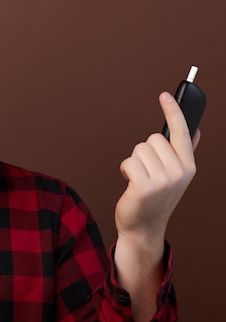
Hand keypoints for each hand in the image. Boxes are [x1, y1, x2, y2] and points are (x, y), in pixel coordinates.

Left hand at [115, 92, 199, 243]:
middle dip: (144, 152)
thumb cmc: (155, 198)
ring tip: (139, 180)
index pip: (181, 132)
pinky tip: (131, 184)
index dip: (173, 111)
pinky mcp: (145, 186)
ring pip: (139, 149)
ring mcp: (164, 180)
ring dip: (134, 162)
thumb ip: (184, 152)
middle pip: (153, 139)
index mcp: (189, 166)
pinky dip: (126, 170)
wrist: (144, 227)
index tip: (165, 95)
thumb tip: (194, 130)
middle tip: (147, 173)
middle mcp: (180, 172)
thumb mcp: (175, 176)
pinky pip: (129, 161)